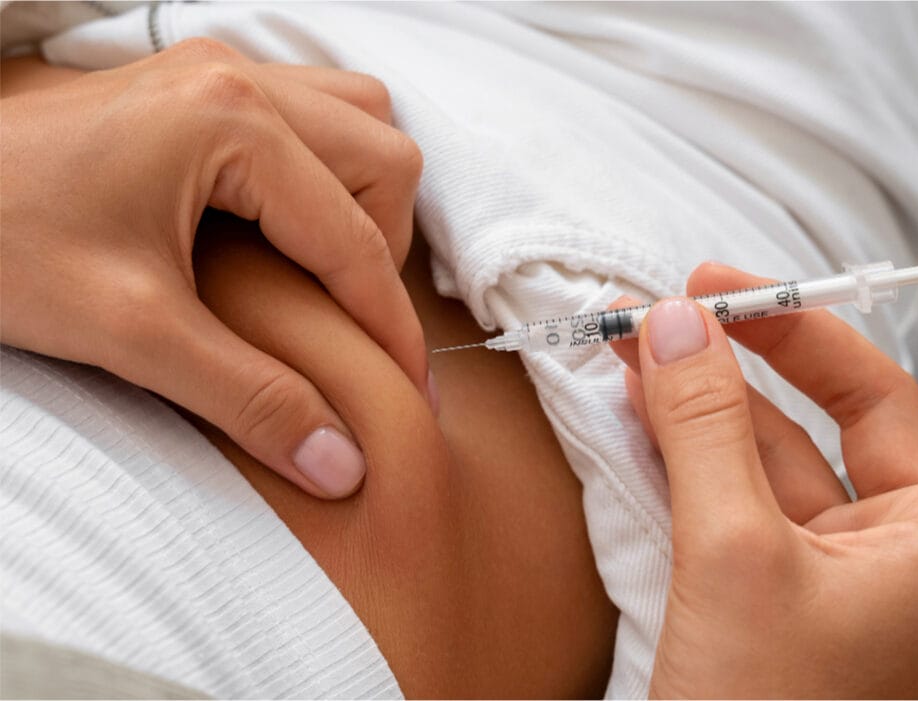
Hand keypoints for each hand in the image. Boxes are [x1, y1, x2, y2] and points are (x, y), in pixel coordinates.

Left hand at [1, 41, 431, 498]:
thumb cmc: (3, 240)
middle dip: (382, 252)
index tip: (412, 391)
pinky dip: (328, 175)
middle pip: (384, 158)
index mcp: (232, 121)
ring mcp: (221, 71)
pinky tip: (289, 228)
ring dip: (364, 203)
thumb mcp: (130, 331)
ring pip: (360, 123)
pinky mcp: (203, 86)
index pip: (357, 237)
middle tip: (347, 322)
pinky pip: (315, 115)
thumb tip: (340, 464)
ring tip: (325, 274)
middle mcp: (240, 77)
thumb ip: (248, 397)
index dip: (391, 325)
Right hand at [610, 212, 917, 697]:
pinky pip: (741, 475)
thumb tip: (682, 329)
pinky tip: (647, 395)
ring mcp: (836, 554)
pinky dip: (695, 432)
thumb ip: (709, 430)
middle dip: (789, 339)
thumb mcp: (732, 558)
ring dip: (718, 383)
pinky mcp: (774, 566)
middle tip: (713, 293)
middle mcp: (909, 540)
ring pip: (788, 436)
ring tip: (652, 335)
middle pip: (869, 401)